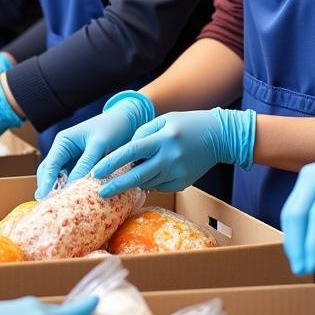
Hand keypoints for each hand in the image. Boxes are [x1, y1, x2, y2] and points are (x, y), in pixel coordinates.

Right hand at [35, 91, 155, 199]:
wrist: (127, 122)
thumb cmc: (112, 128)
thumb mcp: (99, 144)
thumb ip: (86, 163)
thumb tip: (73, 184)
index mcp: (63, 142)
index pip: (50, 165)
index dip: (45, 182)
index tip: (43, 198)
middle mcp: (64, 152)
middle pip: (50, 174)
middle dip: (49, 190)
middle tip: (49, 208)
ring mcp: (72, 161)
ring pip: (61, 180)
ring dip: (61, 192)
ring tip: (60, 209)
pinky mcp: (83, 169)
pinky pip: (74, 182)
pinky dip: (73, 191)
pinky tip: (76, 202)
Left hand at [92, 107, 255, 198]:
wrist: (219, 136)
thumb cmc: (187, 124)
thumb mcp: (164, 120)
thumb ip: (142, 134)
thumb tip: (126, 155)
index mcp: (162, 138)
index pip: (131, 152)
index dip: (111, 163)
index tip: (95, 172)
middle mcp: (169, 157)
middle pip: (137, 176)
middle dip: (116, 186)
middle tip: (100, 193)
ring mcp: (177, 172)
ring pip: (148, 182)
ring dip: (133, 183)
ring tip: (121, 182)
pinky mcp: (183, 182)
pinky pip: (160, 186)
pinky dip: (152, 181)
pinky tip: (153, 172)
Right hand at [280, 131, 314, 275]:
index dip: (314, 243)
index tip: (314, 267)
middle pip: (297, 213)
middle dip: (297, 245)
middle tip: (301, 271)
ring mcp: (307, 174)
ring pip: (290, 211)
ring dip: (292, 240)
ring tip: (299, 265)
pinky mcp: (304, 180)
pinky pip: (293, 207)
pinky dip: (293, 230)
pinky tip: (299, 248)